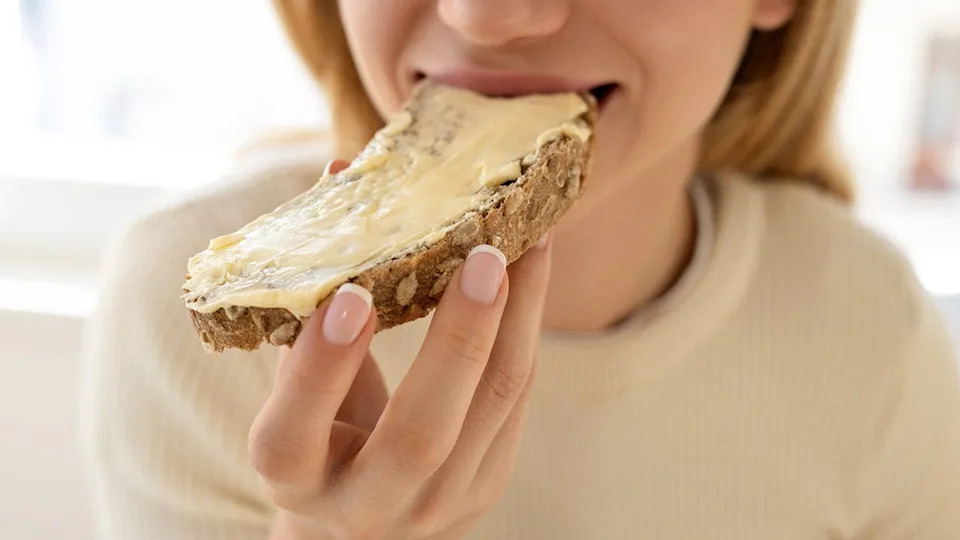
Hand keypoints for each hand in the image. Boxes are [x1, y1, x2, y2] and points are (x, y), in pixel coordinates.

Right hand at [249, 159, 552, 538]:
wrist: (364, 522)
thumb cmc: (317, 436)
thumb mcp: (293, 393)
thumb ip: (310, 305)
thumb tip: (340, 174)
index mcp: (295, 480)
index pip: (292, 436)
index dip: (319, 369)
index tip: (350, 294)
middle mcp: (366, 504)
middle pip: (419, 435)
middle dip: (457, 340)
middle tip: (482, 255)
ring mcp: (435, 503)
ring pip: (490, 409)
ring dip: (515, 319)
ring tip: (528, 242)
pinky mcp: (485, 485)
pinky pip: (514, 400)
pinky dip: (524, 329)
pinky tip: (531, 271)